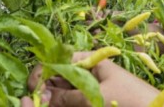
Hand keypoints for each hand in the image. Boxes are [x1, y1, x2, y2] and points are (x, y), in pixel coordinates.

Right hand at [25, 52, 163, 106]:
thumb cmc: (131, 99)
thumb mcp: (97, 96)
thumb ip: (69, 95)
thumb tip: (43, 95)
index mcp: (91, 61)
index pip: (59, 60)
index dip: (42, 72)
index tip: (32, 88)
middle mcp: (89, 72)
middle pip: (58, 77)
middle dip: (45, 89)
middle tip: (36, 103)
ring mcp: (91, 88)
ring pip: (63, 92)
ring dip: (53, 99)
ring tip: (44, 105)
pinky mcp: (93, 101)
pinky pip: (73, 101)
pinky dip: (64, 103)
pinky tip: (56, 106)